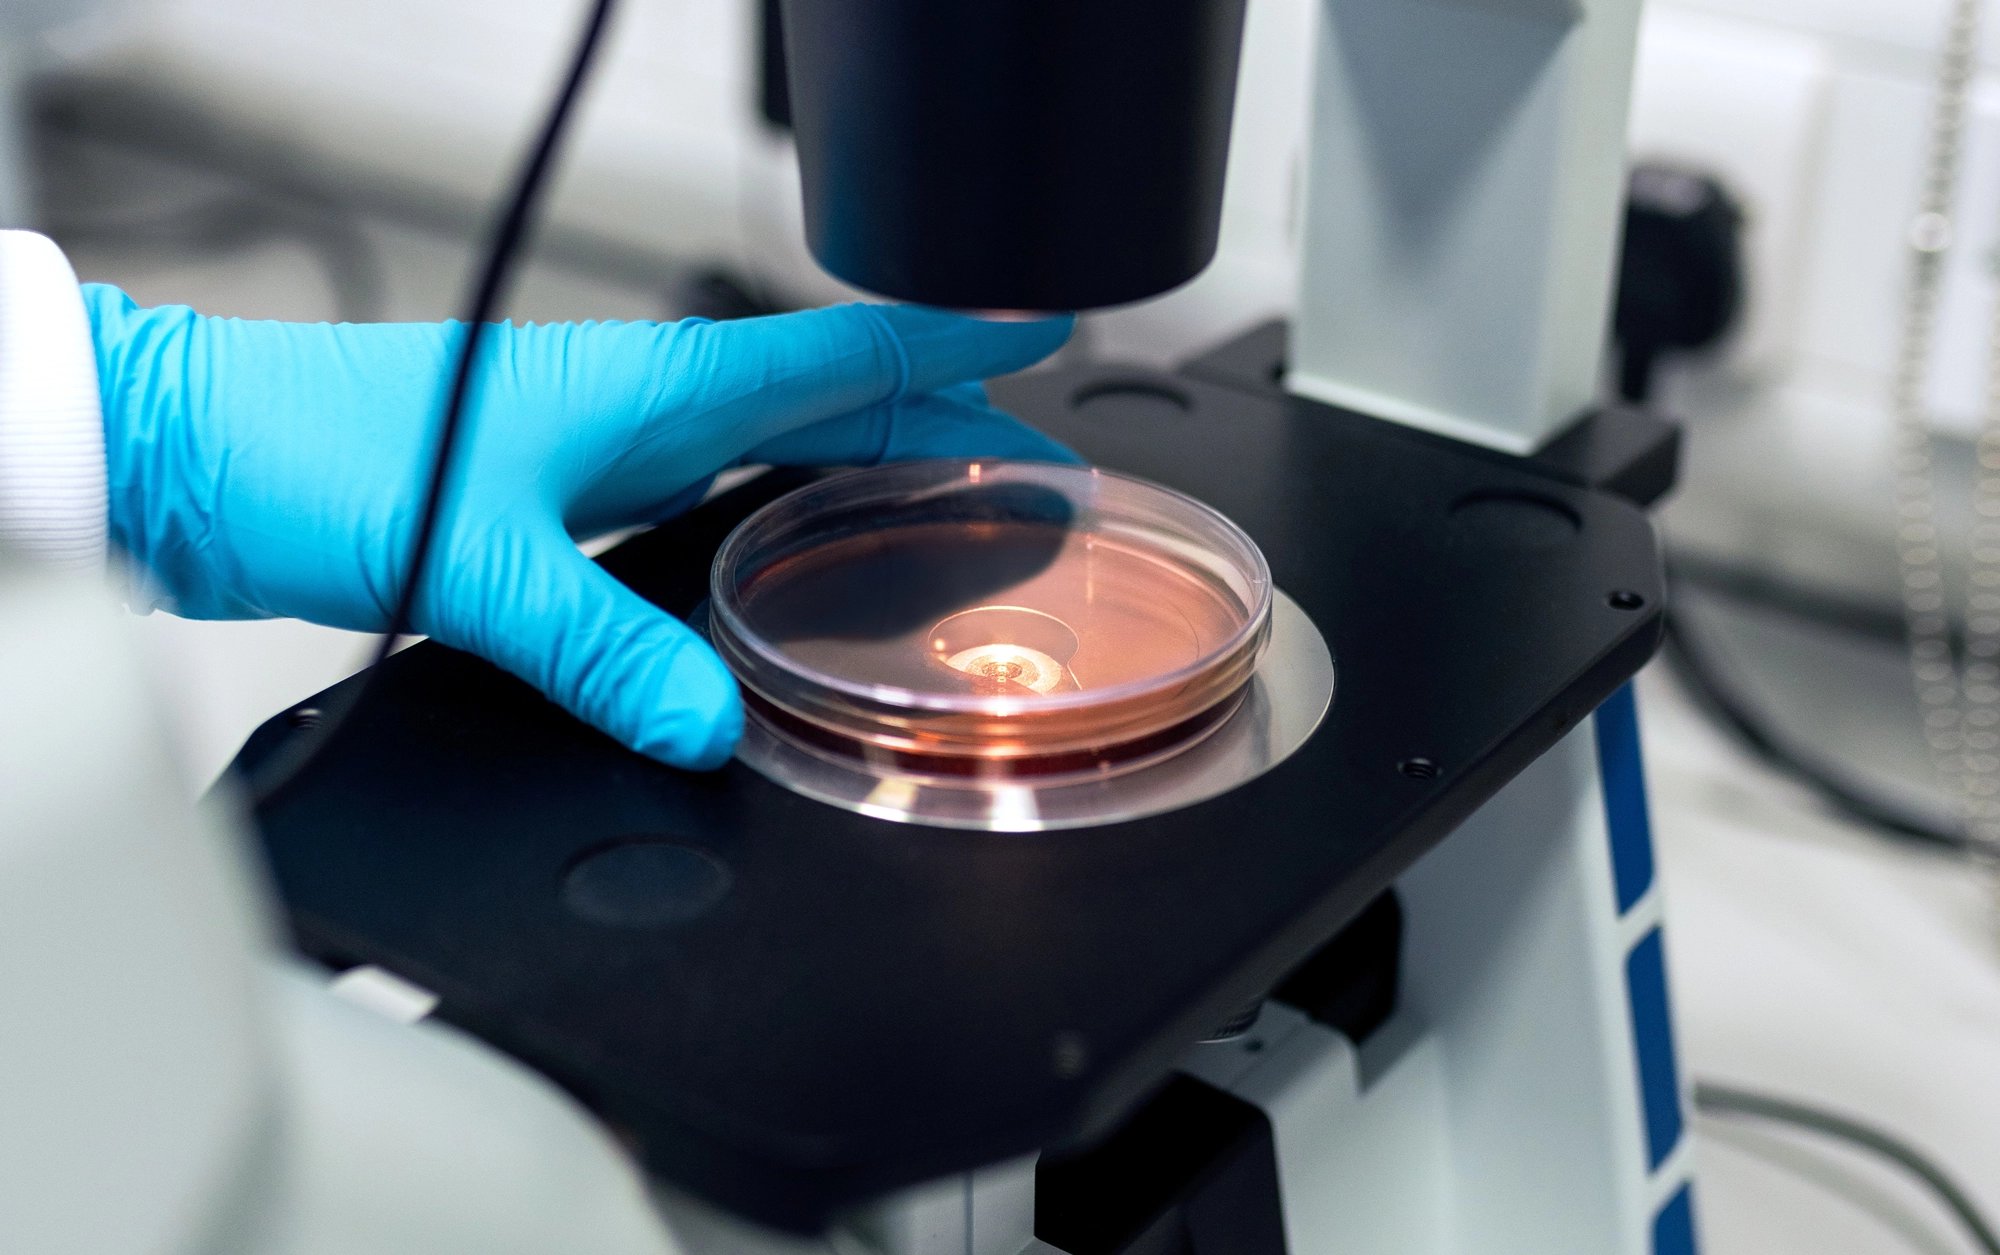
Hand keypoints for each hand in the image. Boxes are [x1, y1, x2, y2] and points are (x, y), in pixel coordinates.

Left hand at [85, 289, 1074, 767]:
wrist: (188, 462)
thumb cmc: (305, 453)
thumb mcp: (471, 558)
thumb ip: (595, 648)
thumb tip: (706, 727)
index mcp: (649, 388)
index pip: (836, 350)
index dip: (948, 342)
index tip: (1039, 329)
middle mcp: (640, 409)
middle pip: (833, 404)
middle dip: (943, 423)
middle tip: (1034, 462)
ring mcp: (605, 451)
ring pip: (777, 452)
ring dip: (868, 471)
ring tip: (950, 512)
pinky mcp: (563, 501)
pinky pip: (713, 503)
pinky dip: (778, 524)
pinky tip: (792, 571)